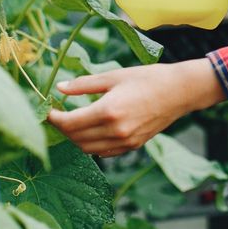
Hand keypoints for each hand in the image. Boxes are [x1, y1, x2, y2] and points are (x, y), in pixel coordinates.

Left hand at [45, 60, 224, 156]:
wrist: (179, 92)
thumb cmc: (147, 78)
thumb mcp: (113, 76)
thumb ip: (84, 84)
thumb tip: (59, 88)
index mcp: (108, 111)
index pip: (70, 123)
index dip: (54, 119)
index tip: (48, 111)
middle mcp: (115, 131)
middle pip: (76, 138)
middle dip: (63, 128)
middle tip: (58, 115)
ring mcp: (124, 141)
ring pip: (87, 149)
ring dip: (75, 138)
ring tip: (73, 123)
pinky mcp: (132, 146)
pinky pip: (103, 152)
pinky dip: (92, 145)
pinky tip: (92, 131)